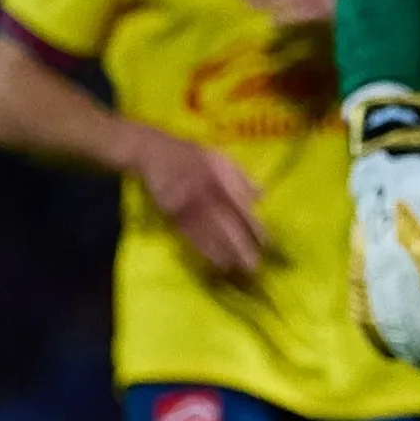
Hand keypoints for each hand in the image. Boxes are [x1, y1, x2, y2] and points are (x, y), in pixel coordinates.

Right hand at [129, 130, 266, 279]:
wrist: (154, 151)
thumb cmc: (191, 155)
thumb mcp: (219, 157)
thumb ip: (241, 177)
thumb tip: (262, 195)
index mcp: (221, 178)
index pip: (241, 207)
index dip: (254, 227)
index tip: (266, 243)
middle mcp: (206, 193)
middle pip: (226, 225)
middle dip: (240, 247)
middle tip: (253, 266)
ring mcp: (189, 206)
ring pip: (210, 234)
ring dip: (224, 253)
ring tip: (238, 268)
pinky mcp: (174, 214)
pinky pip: (192, 236)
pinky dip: (205, 250)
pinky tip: (217, 261)